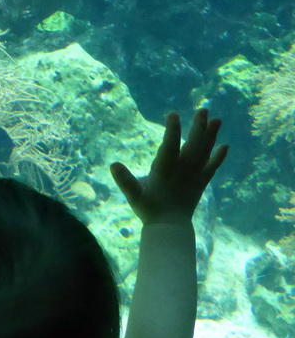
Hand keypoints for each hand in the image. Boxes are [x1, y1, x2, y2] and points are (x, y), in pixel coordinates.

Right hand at [110, 108, 227, 224]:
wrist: (169, 227)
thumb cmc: (149, 209)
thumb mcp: (133, 195)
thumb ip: (124, 180)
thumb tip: (113, 165)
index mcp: (165, 171)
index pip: (169, 147)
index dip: (172, 130)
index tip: (173, 114)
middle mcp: (182, 171)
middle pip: (192, 146)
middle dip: (198, 127)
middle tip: (203, 109)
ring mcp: (194, 176)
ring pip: (204, 153)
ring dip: (211, 136)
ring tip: (217, 119)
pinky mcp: (200, 183)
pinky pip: (211, 168)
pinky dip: (218, 157)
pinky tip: (225, 145)